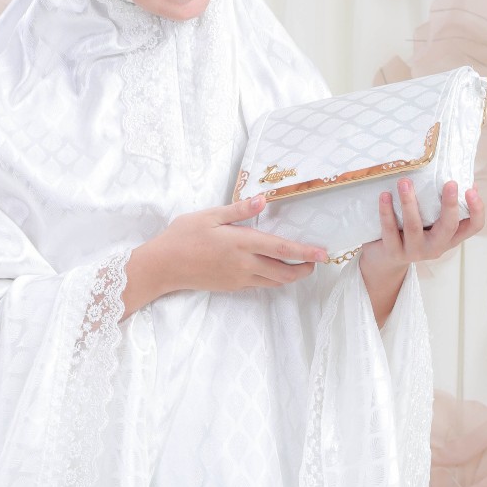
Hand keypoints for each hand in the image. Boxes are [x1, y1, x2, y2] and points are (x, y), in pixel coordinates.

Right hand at [128, 193, 326, 305]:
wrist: (163, 266)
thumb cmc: (183, 236)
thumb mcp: (209, 215)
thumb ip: (238, 210)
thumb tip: (263, 200)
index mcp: (241, 243)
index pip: (281, 249)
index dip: (305, 252)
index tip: (323, 253)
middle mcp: (244, 264)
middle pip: (284, 272)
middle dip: (304, 269)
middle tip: (315, 262)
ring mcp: (238, 278)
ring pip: (274, 282)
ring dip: (290, 276)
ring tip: (299, 267)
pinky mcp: (231, 286)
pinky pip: (259, 285)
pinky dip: (272, 279)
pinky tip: (271, 270)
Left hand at [361, 179, 484, 275]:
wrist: (385, 260)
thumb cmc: (411, 233)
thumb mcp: (431, 222)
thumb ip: (442, 204)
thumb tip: (461, 176)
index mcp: (449, 237)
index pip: (473, 226)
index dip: (477, 210)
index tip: (471, 189)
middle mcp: (436, 247)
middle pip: (448, 227)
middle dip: (450, 205)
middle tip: (450, 183)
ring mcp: (415, 251)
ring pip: (414, 226)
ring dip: (409, 202)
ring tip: (405, 182)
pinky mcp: (394, 252)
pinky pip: (389, 230)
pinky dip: (386, 212)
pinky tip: (385, 195)